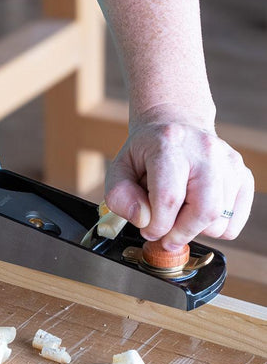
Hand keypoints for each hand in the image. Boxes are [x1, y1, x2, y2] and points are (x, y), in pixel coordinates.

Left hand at [104, 107, 254, 249]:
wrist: (176, 126)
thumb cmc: (146, 153)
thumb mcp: (119, 169)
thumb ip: (120, 196)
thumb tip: (144, 220)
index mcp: (170, 144)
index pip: (169, 198)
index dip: (157, 225)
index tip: (148, 231)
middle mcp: (206, 150)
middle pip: (204, 211)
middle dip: (180, 234)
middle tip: (165, 237)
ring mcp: (230, 163)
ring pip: (220, 221)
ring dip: (194, 231)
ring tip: (178, 215)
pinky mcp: (243, 176)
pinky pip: (234, 222)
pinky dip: (213, 230)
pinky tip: (195, 215)